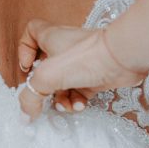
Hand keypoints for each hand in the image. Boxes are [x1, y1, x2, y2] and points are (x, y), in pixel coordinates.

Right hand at [17, 19, 146, 120]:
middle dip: (43, 86)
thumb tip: (25, 115)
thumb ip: (30, 97)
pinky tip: (80, 105)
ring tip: (65, 106)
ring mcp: (80, 62)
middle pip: (45, 66)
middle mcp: (64, 48)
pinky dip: (77, 101)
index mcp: (50, 38)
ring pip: (62, 83)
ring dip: (60, 99)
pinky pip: (79, 91)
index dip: (24, 49)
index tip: (26, 67)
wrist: (123, 59)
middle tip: (44, 95)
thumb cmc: (84, 57)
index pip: (31, 32)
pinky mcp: (95, 76)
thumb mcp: (46, 77)